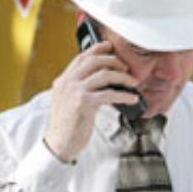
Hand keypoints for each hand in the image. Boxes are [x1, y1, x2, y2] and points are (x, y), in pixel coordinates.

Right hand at [44, 40, 138, 161]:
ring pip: (104, 75)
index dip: (98, 49)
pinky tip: (132, 99)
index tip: (110, 47)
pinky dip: (124, 96)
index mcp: (63, 80)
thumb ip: (81, 87)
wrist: (59, 144)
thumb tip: (104, 79)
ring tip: (133, 83)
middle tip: (126, 68)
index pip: (81, 57)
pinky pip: (109, 94)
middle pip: (94, 61)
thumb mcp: (69, 101)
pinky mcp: (83, 103)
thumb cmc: (67, 125)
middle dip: (114, 61)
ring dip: (122, 77)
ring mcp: (74, 92)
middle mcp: (67, 83)